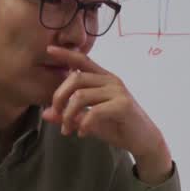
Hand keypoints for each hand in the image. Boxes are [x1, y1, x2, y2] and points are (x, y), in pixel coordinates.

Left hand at [41, 45, 172, 183]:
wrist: (143, 140)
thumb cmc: (117, 127)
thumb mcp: (88, 120)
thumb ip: (69, 115)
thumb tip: (46, 114)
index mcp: (103, 78)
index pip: (83, 60)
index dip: (66, 54)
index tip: (49, 50)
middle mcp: (111, 80)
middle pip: (76, 78)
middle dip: (59, 96)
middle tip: (55, 114)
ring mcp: (118, 91)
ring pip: (81, 96)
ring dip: (69, 115)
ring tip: (67, 129)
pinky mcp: (123, 105)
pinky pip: (94, 111)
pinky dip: (83, 124)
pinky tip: (82, 133)